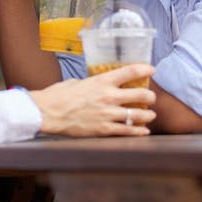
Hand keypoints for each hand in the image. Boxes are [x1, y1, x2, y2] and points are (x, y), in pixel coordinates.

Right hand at [29, 64, 155, 136]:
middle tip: (151, 98)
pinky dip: (138, 131)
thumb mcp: (78, 82)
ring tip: (151, 115)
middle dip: (150, 97)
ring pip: (137, 115)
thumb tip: (97, 85)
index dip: (144, 69)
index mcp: (102, 81)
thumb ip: (92, 83)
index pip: (130, 72)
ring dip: (147, 115)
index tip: (151, 69)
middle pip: (140, 95)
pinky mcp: (104, 129)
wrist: (49, 113)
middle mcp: (108, 96)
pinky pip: (127, 131)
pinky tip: (144, 131)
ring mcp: (107, 114)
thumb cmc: (60, 95)